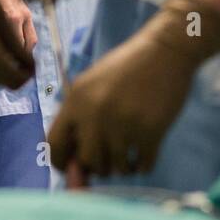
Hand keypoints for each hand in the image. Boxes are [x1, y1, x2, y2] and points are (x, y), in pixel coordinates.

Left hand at [48, 0, 219, 178]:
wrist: (164, 51)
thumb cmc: (127, 67)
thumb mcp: (92, 84)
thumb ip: (79, 116)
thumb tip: (75, 162)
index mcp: (76, 100)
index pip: (55, 146)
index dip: (64, 163)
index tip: (75, 168)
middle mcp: (95, 114)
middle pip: (88, 163)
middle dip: (99, 165)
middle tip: (110, 157)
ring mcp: (123, 124)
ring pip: (117, 169)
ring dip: (124, 166)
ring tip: (129, 153)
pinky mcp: (150, 132)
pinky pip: (142, 167)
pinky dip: (143, 164)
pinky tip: (145, 152)